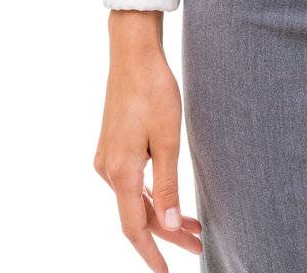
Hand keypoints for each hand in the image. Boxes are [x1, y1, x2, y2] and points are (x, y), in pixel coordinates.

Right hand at [93, 33, 202, 269]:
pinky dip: (151, 195)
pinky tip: (169, 201)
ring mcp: (108, 159)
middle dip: (167, 233)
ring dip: (162, 214)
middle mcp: (108, 171)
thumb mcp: (167, 140)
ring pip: (135, 199)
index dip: (152, 253)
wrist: (133, 54)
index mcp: (120, 173)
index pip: (134, 228)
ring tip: (194, 227)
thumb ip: (166, 185)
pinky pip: (131, 182)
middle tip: (198, 244)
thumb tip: (166, 225)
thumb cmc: (154, 92)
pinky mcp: (112, 147)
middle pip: (137, 215)